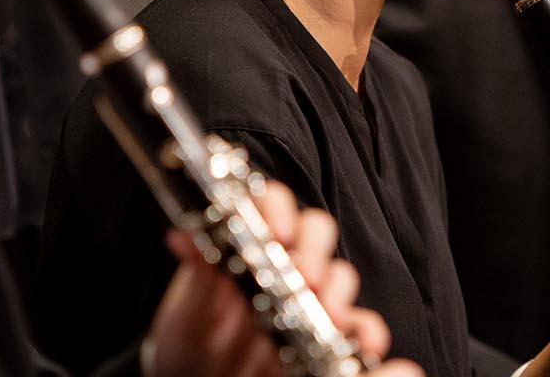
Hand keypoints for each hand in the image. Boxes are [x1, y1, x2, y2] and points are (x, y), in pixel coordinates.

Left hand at [148, 180, 417, 376]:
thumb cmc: (186, 344)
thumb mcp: (186, 313)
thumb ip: (196, 276)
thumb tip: (182, 236)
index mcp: (246, 246)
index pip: (270, 205)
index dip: (279, 208)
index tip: (279, 233)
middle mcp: (282, 266)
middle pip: (315, 232)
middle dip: (317, 249)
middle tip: (308, 278)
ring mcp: (305, 300)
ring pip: (339, 274)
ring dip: (340, 288)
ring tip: (330, 315)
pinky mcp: (321, 334)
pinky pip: (357, 325)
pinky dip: (367, 329)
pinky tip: (364, 341)